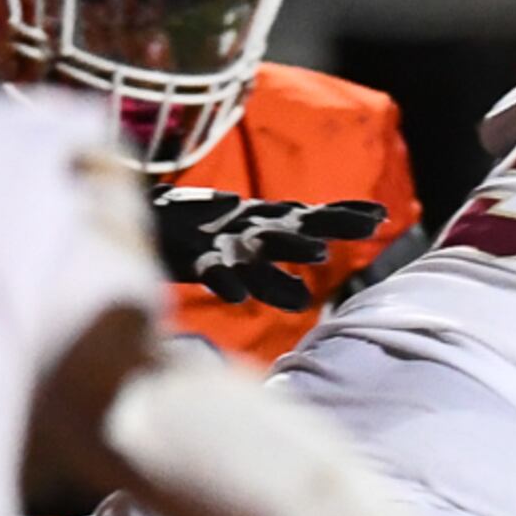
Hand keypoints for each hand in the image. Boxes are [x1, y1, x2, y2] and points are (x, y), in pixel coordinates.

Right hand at [150, 189, 389, 311]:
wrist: (133, 221)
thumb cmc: (194, 242)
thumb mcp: (238, 259)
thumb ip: (272, 279)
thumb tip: (306, 301)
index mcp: (262, 224)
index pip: (313, 216)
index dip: (346, 214)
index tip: (382, 214)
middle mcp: (250, 228)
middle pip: (300, 224)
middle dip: (335, 223)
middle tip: (371, 226)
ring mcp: (224, 241)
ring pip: (263, 243)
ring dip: (292, 246)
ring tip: (321, 252)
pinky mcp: (193, 257)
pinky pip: (214, 272)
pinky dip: (226, 281)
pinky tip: (238, 298)